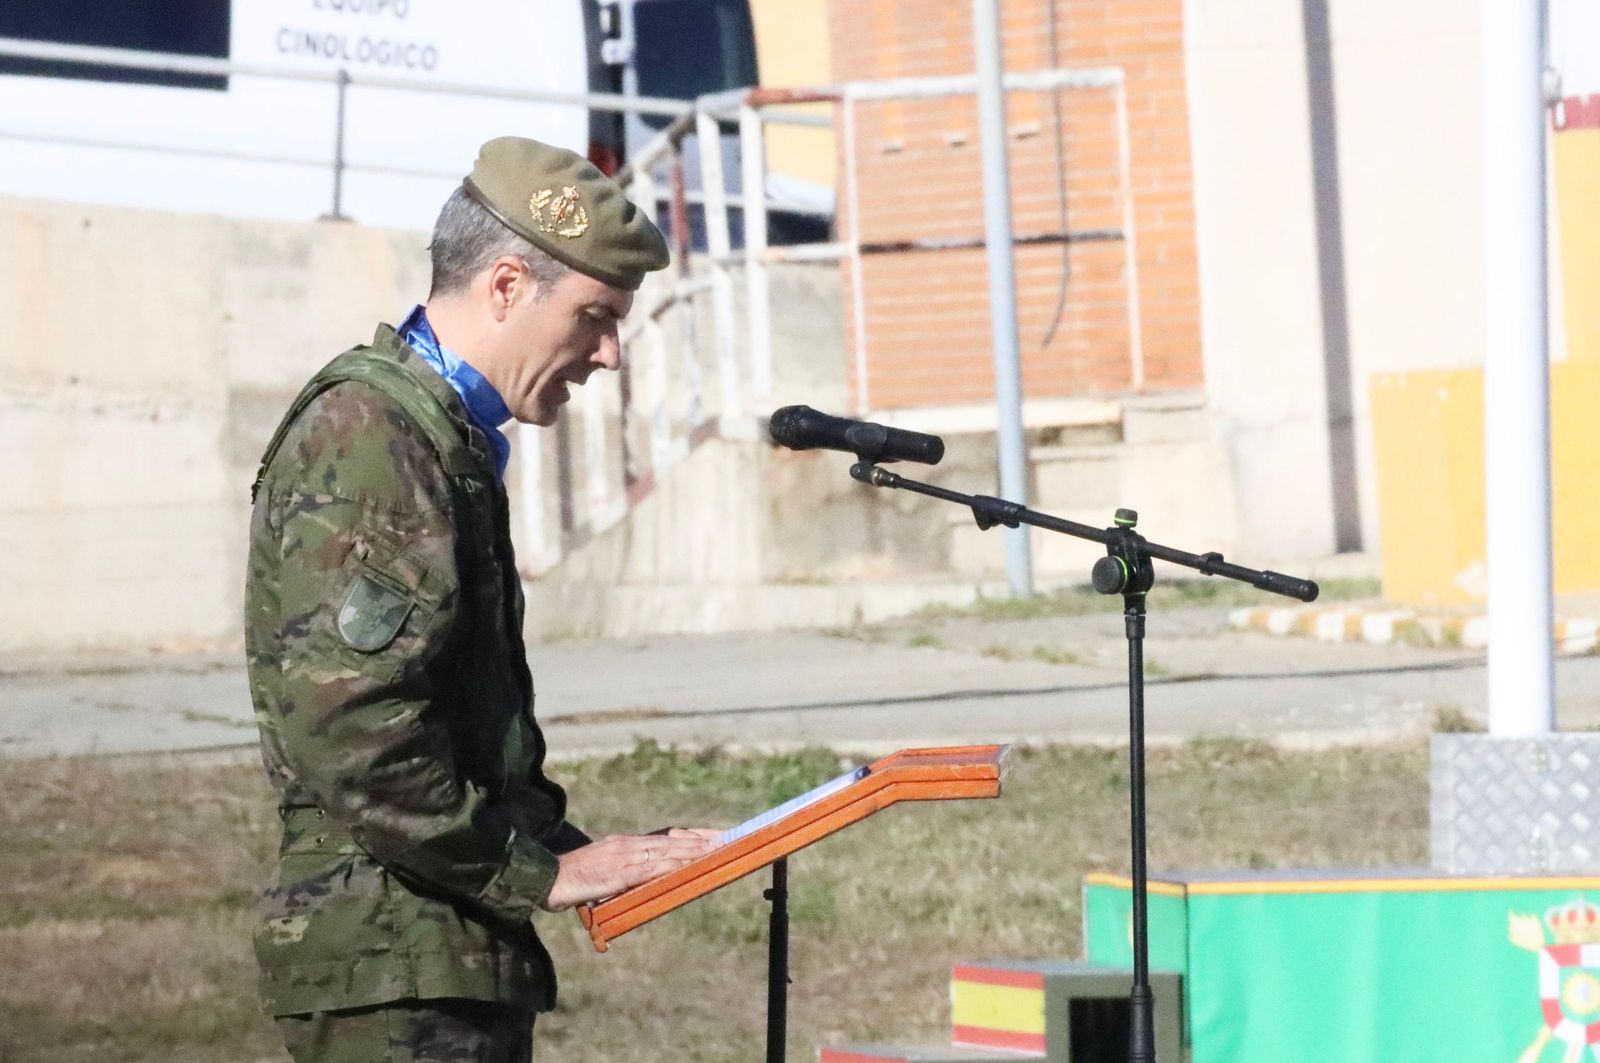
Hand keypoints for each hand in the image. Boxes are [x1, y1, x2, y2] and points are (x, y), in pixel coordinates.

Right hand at [541, 827, 720, 911]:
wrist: (547, 878)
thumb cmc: (573, 879)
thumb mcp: (605, 874)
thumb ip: (626, 876)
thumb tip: (647, 882)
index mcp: (626, 845)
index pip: (666, 838)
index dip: (692, 837)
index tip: (715, 837)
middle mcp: (628, 846)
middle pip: (672, 841)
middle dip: (700, 840)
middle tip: (726, 838)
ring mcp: (623, 857)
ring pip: (665, 852)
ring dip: (691, 851)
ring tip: (715, 850)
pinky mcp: (617, 873)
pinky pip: (648, 869)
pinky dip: (669, 866)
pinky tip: (684, 866)